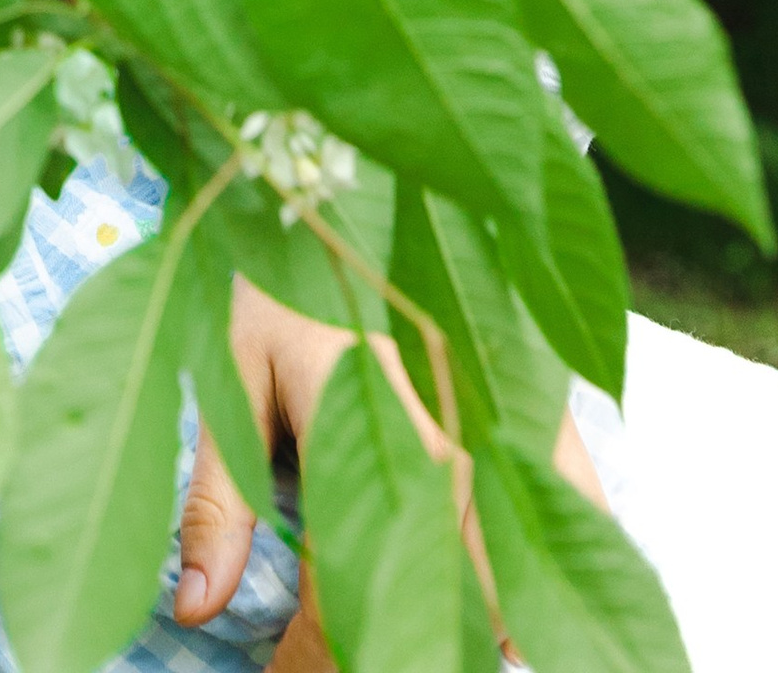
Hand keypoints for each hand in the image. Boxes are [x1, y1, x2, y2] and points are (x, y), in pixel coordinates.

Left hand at [173, 278, 607, 669]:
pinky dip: (541, 586)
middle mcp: (462, 445)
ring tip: (405, 632)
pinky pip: (582, 532)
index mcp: (370, 432)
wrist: (368, 155)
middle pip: (438, 612)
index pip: (343, 603)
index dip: (308, 664)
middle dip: (385, 649)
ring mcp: (524, 430)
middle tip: (331, 659)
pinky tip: (499, 614)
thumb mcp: (230, 366)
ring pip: (512, 593)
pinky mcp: (562, 412)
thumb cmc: (287, 257)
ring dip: (463, 631)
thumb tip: (195, 612)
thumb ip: (218, 499)